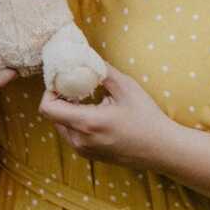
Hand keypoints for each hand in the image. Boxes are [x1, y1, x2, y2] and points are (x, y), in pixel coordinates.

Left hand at [38, 65, 174, 167]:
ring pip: (61, 124)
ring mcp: (83, 150)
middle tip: (75, 84)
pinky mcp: (89, 155)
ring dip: (68, 109)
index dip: (49, 91)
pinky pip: (71, 134)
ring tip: (88, 98)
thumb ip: (102, 70)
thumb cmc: (146, 117)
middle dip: (60, 97)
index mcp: (87, 123)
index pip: (47, 108)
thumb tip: (85, 54)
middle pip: (53, 115)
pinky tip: (95, 112)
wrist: (162, 149)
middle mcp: (79, 140)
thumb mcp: (126, 87)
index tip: (62, 80)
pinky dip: (76, 121)